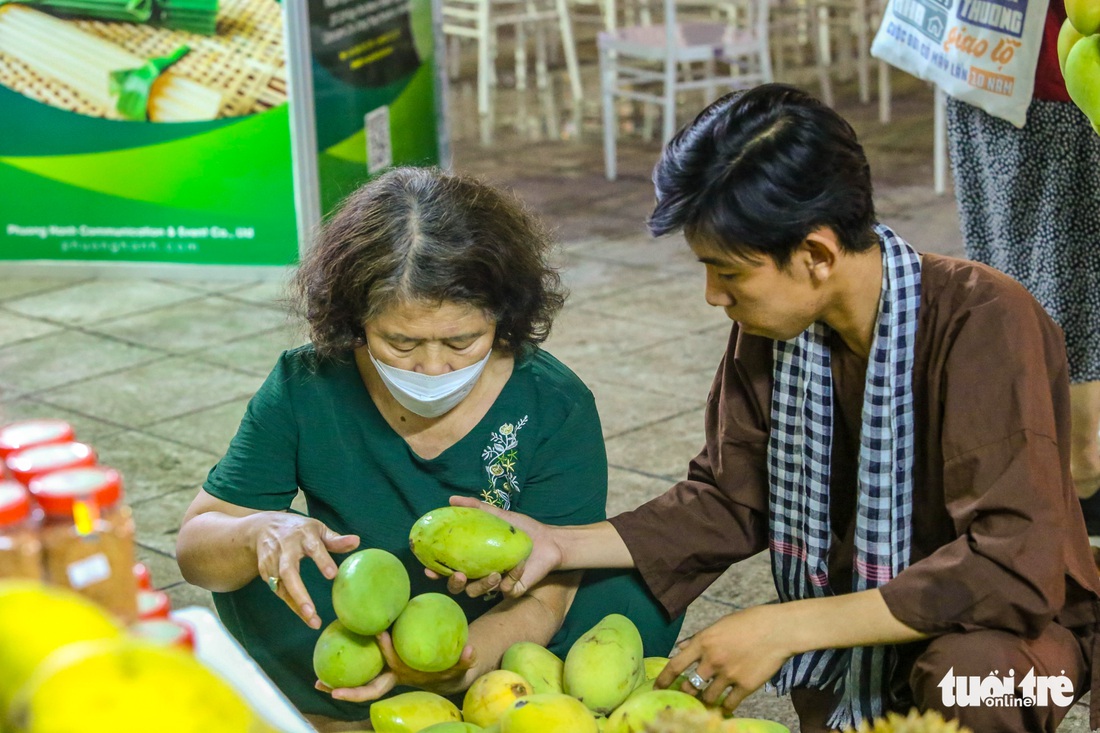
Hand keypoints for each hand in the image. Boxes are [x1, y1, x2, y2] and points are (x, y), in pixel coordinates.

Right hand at [254, 513, 359, 628]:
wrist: (262, 527)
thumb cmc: (299, 530)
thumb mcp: (318, 529)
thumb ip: (336, 540)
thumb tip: (357, 541)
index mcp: (303, 535)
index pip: (313, 547)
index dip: (322, 560)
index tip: (332, 575)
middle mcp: (285, 548)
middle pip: (288, 571)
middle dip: (299, 592)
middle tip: (312, 611)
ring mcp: (272, 561)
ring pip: (281, 586)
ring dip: (296, 604)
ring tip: (313, 621)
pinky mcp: (265, 572)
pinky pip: (279, 591)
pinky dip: (291, 604)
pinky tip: (304, 615)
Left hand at [315, 630, 477, 701]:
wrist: (446, 676)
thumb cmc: (451, 667)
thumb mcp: (461, 664)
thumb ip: (466, 658)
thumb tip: (470, 648)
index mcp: (410, 674)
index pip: (397, 663)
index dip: (389, 651)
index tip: (381, 634)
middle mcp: (394, 678)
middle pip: (371, 689)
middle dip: (351, 691)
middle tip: (328, 688)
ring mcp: (386, 675)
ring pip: (361, 685)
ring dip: (338, 685)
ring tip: (317, 682)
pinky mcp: (380, 670)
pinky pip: (360, 674)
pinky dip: (343, 674)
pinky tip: (326, 664)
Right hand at [425, 496, 563, 598]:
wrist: (548, 540)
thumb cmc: (521, 529)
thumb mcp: (497, 516)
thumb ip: (475, 508)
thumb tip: (451, 499)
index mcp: (474, 559)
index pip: (449, 569)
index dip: (437, 571)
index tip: (429, 569)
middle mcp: (480, 574)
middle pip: (458, 587)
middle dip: (454, 584)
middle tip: (459, 575)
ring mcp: (496, 584)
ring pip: (478, 592)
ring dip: (482, 585)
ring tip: (494, 573)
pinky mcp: (513, 590)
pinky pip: (505, 590)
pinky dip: (511, 577)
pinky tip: (519, 565)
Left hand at [656, 606, 794, 713]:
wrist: (778, 629)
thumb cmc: (749, 622)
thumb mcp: (719, 625)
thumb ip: (699, 639)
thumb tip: (680, 648)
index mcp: (703, 642)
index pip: (675, 664)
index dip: (663, 679)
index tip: (657, 687)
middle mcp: (712, 660)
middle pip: (689, 686)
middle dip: (686, 692)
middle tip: (688, 694)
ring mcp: (729, 674)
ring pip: (708, 697)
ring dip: (707, 699)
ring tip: (709, 698)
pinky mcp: (745, 686)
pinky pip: (728, 704)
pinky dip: (725, 706)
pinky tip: (726, 703)